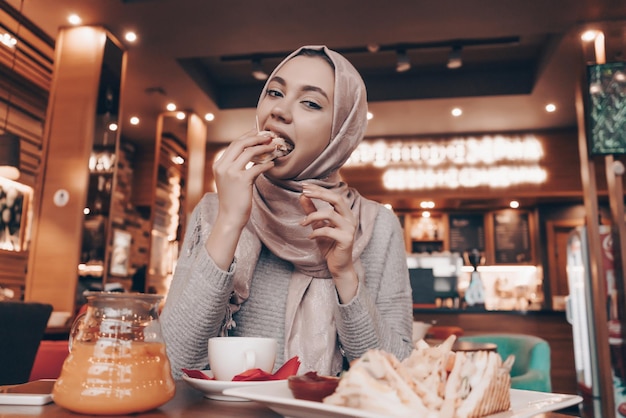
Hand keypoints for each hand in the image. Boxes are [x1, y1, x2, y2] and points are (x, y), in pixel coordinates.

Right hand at [206, 130, 275, 269]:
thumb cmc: (233, 200)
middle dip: (256, 137)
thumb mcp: (230, 180)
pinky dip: (267, 164)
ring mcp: (231, 173)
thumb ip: (237, 167)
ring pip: (249, 152)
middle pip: (240, 143)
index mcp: (218, 165)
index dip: (248, 136)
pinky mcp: (241, 180)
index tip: (259, 133)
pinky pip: (257, 167)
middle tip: (269, 136)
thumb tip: (254, 155)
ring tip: (274, 147)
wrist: (230, 217)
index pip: (234, 144)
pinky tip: (273, 164)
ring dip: (264, 148)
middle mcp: (222, 166)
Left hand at [299, 184, 357, 300]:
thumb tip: (302, 196)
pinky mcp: (346, 239)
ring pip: (330, 214)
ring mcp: (350, 229)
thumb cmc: (330, 246)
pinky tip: (310, 236)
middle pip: (336, 199)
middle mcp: (350, 218)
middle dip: (319, 194)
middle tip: (304, 193)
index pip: (334, 195)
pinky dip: (316, 232)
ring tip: (302, 223)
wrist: (339, 267)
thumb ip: (312, 211)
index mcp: (345, 213)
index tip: (304, 186)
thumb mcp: (318, 226)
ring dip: (312, 216)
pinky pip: (328, 230)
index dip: (319, 189)